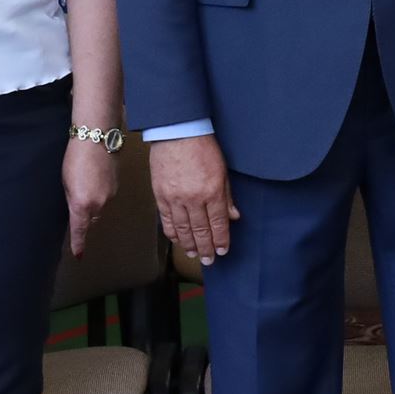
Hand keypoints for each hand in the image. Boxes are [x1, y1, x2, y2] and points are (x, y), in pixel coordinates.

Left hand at [63, 136, 115, 255]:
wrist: (97, 137)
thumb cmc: (76, 157)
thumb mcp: (66, 182)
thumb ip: (71, 200)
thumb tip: (75, 210)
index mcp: (82, 204)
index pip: (80, 230)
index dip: (78, 244)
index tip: (78, 255)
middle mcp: (99, 204)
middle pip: (92, 219)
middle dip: (85, 214)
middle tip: (76, 196)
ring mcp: (110, 195)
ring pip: (100, 207)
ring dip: (92, 201)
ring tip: (85, 180)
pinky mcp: (117, 186)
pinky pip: (107, 196)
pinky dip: (100, 191)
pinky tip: (95, 176)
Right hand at [150, 133, 238, 263]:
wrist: (177, 132)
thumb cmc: (203, 147)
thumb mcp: (222, 170)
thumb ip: (227, 196)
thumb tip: (233, 216)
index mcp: (212, 192)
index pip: (218, 224)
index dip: (220, 240)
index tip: (222, 250)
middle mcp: (194, 199)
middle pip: (200, 230)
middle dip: (206, 248)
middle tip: (208, 260)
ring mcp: (175, 198)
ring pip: (182, 229)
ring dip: (189, 244)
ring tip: (193, 253)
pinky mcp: (161, 195)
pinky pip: (167, 220)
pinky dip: (172, 233)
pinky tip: (177, 240)